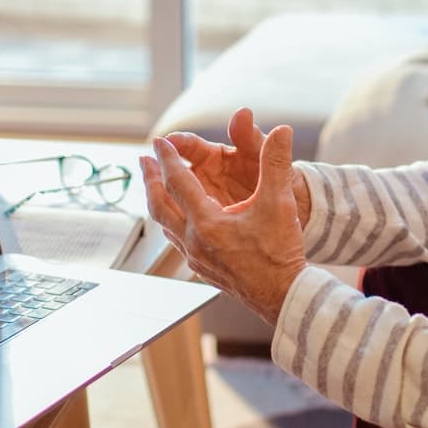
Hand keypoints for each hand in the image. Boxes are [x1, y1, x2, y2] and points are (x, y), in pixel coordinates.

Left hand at [142, 125, 306, 323]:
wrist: (283, 296)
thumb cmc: (280, 253)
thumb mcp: (280, 202)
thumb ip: (277, 163)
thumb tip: (283, 131)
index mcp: (207, 223)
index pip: (178, 181)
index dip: (168, 158)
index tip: (160, 141)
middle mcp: (194, 242)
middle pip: (159, 205)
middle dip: (150, 180)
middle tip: (143, 161)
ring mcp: (195, 258)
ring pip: (165, 225)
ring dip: (157, 201)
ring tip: (155, 188)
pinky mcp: (202, 269)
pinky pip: (176, 240)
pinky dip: (170, 222)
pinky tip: (177, 221)